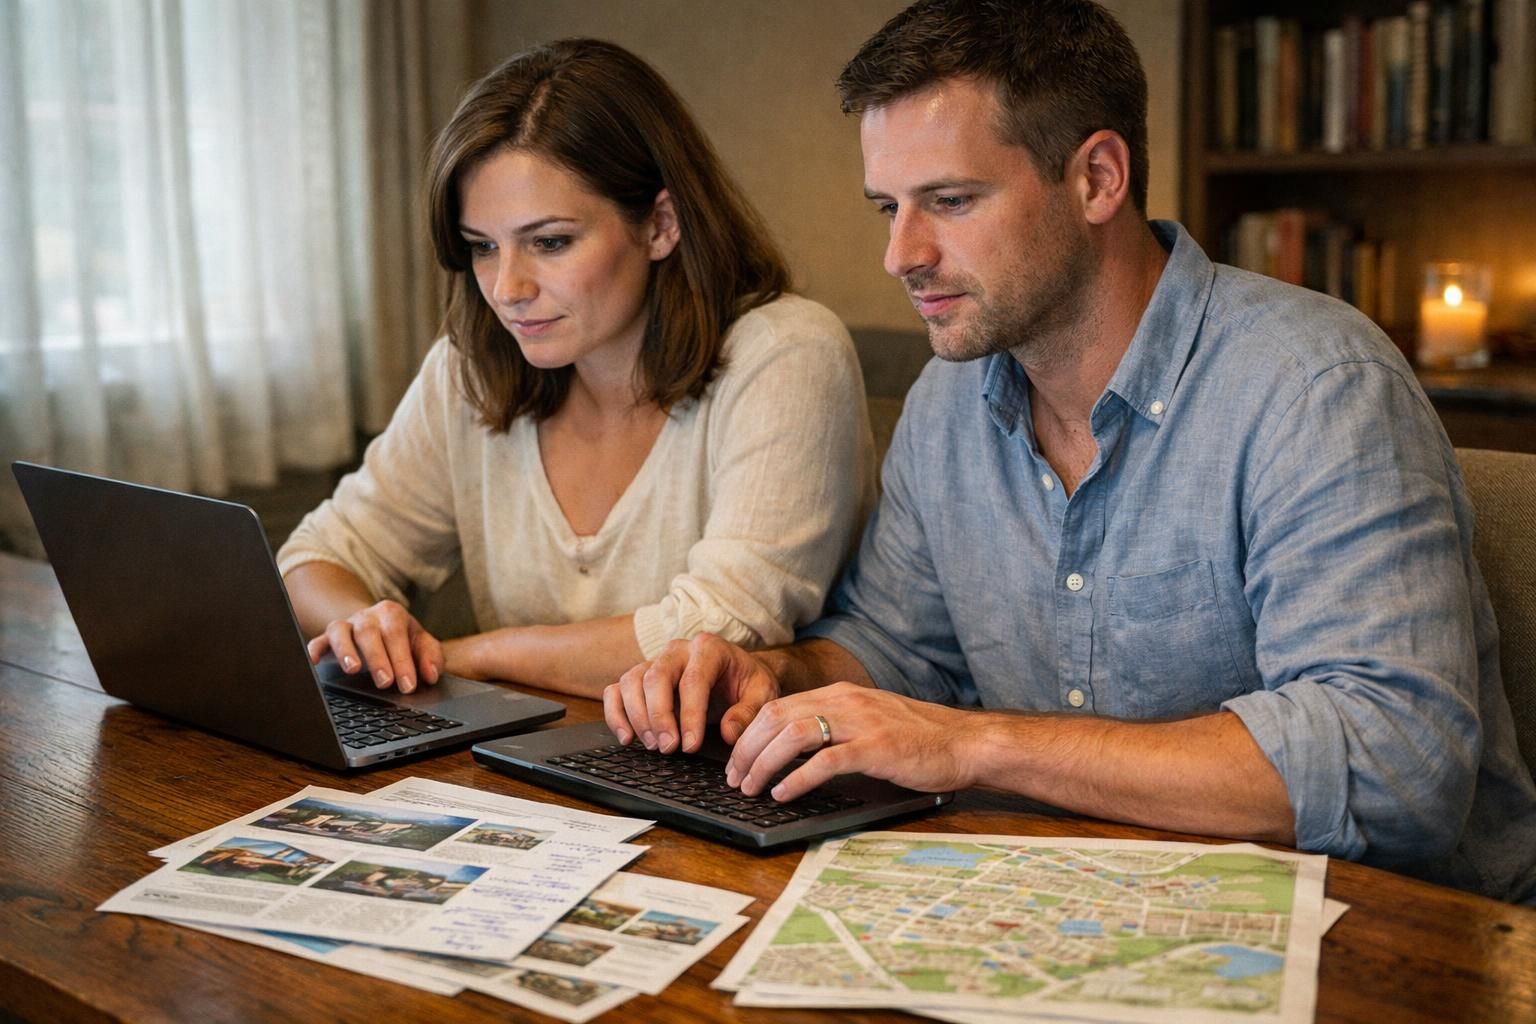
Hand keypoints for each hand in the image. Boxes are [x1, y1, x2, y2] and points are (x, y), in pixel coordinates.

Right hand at [306, 599, 443, 693]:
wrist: (377, 628)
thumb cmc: (402, 640)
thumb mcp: (421, 645)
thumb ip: (431, 657)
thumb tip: (431, 675)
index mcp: (392, 614)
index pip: (397, 634)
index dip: (402, 659)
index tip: (408, 685)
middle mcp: (366, 617)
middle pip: (369, 633)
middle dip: (378, 659)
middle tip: (386, 683)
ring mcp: (345, 626)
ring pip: (340, 632)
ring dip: (345, 650)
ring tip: (353, 669)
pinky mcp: (326, 639)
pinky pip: (317, 641)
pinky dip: (313, 650)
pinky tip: (313, 662)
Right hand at [603, 633, 779, 753]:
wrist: (738, 674)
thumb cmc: (748, 683)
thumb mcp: (762, 694)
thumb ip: (749, 712)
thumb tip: (729, 733)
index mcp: (709, 648)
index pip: (693, 679)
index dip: (690, 715)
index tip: (691, 745)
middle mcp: (678, 650)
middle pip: (656, 677)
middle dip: (659, 716)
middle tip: (669, 748)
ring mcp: (655, 661)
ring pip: (632, 681)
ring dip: (638, 717)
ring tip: (654, 746)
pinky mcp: (640, 677)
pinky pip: (616, 690)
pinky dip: (615, 714)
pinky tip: (627, 738)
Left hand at [727, 683, 977, 801]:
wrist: (966, 743)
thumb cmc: (920, 739)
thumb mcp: (870, 722)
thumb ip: (835, 727)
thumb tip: (792, 751)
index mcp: (842, 694)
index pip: (778, 706)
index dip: (749, 733)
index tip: (736, 760)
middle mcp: (847, 702)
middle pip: (777, 718)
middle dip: (747, 749)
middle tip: (734, 778)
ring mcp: (862, 723)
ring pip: (794, 735)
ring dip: (764, 763)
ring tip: (752, 788)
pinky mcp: (876, 749)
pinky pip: (825, 761)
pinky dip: (797, 778)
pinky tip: (784, 793)